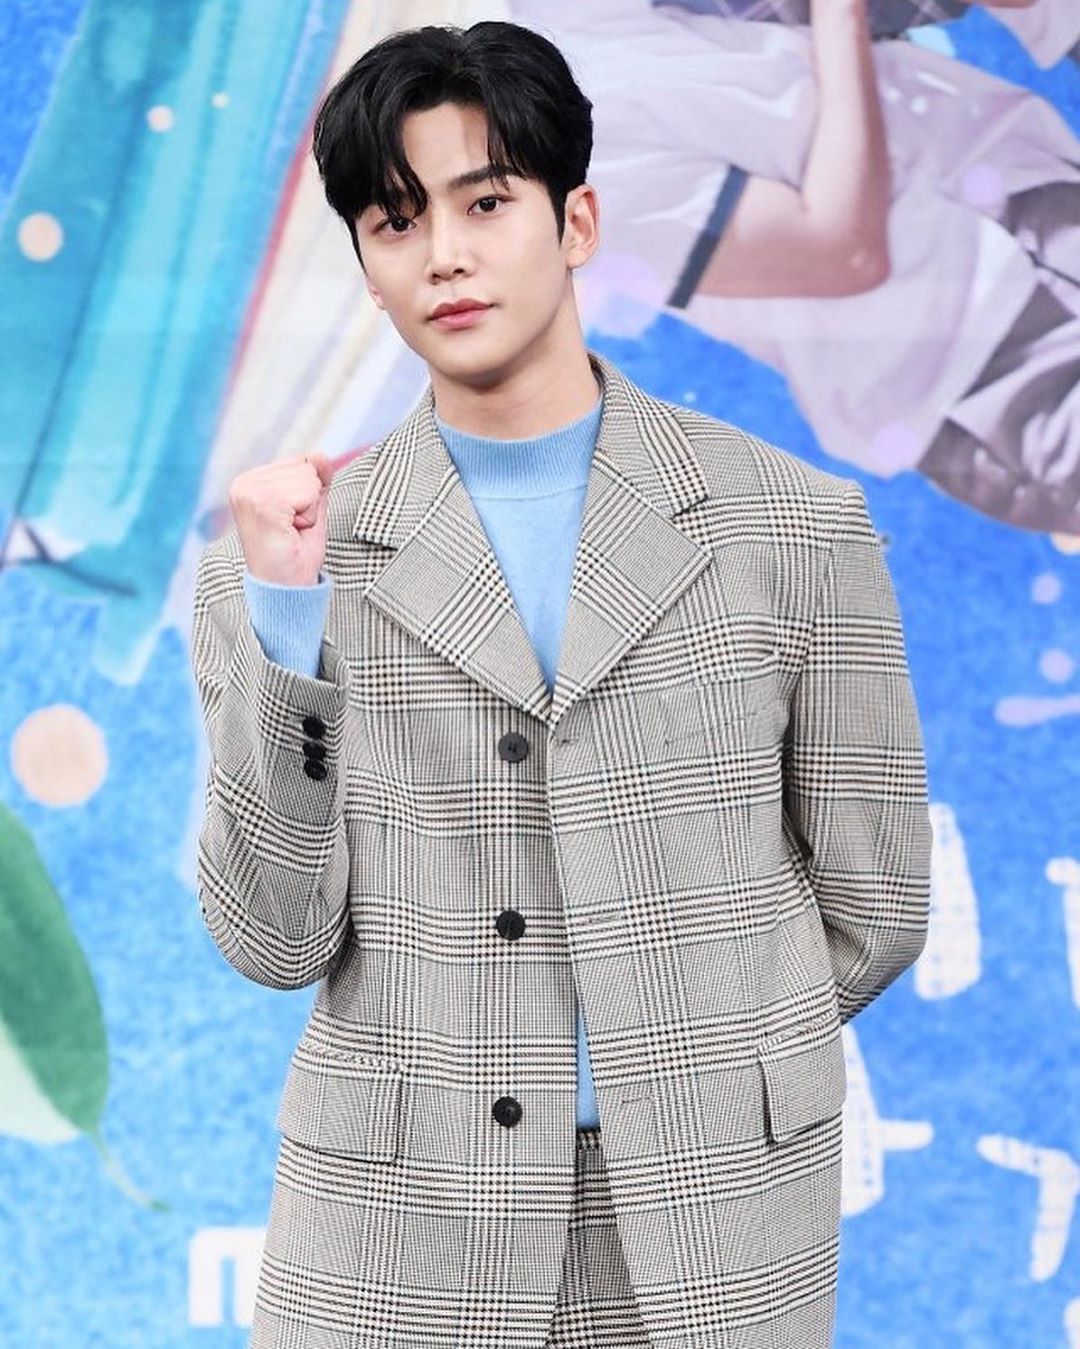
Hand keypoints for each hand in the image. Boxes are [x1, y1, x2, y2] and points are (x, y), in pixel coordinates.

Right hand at [228, 452, 334, 586]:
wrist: (285, 591)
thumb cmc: (296, 556)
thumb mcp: (311, 510)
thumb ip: (316, 480)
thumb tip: (321, 454)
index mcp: (250, 481)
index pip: (302, 462)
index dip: (309, 496)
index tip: (293, 522)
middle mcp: (244, 482)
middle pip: (307, 468)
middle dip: (311, 503)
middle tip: (293, 531)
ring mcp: (250, 491)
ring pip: (309, 480)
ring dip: (311, 512)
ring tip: (291, 533)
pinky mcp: (263, 502)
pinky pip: (309, 493)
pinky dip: (310, 517)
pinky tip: (291, 534)